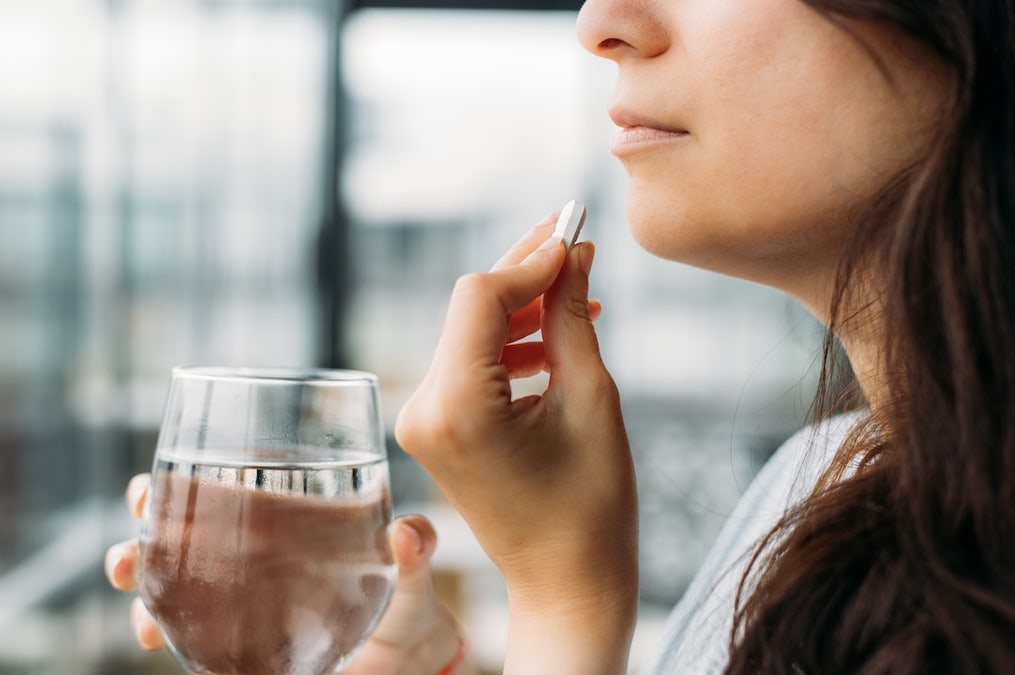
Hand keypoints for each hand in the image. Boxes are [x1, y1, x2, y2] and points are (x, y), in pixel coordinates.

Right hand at [105, 474, 470, 674]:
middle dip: (137, 537)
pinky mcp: (236, 637)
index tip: (144, 492)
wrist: (403, 656)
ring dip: (140, 591)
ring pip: (169, 582)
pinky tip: (156, 638)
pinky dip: (163, 631)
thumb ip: (415, 550)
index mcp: (281, 516)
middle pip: (176, 530)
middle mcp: (247, 549)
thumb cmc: (403, 595)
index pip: (216, 485)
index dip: (173, 481)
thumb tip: (408, 533)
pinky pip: (188, 632)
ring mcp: (237, 595)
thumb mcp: (410, 570)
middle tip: (126, 556)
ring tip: (141, 617)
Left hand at [393, 214, 638, 672]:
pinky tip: (554, 339)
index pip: (480, 298)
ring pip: (470, 332)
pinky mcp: (433, 428)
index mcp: (458, 406)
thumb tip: (573, 252)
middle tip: (576, 240)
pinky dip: (509, 344)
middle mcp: (424, 409)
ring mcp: (423, 421)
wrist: (565, 582)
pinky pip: (468, 364)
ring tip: (582, 296)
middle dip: (526, 275)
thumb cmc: (590, 505)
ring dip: (523, 309)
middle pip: (470, 310)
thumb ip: (573, 317)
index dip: (529, 260)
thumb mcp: (591, 399)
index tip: (576, 236)